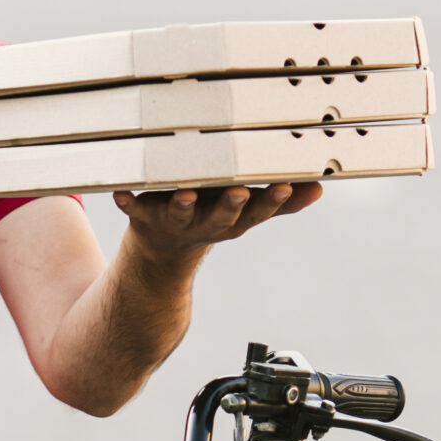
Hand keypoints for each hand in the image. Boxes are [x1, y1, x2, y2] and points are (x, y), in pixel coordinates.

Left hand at [114, 181, 323, 264]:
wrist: (162, 253)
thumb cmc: (211, 216)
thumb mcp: (248, 214)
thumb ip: (281, 202)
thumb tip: (320, 187)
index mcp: (234, 219)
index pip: (259, 211)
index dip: (271, 201)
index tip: (285, 187)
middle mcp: (206, 223)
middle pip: (222, 216)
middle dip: (231, 205)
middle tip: (239, 191)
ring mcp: (175, 221)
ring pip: (180, 214)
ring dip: (182, 206)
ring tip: (184, 195)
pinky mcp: (145, 216)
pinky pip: (134, 209)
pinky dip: (127, 202)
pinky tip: (120, 194)